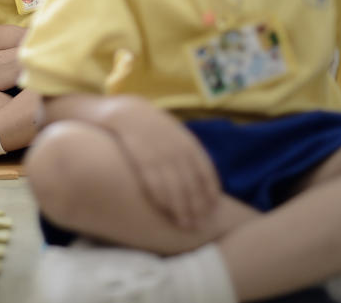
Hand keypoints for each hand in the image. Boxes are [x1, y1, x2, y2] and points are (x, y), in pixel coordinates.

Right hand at [104, 96, 219, 228]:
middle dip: (196, 208)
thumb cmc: (154, 127)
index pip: (206, 174)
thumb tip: (204, 178)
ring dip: (181, 210)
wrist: (128, 113)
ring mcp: (161, 157)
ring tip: (183, 225)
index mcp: (190, 145)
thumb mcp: (177, 134)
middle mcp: (178, 152)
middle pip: (192, 186)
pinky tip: (166, 211)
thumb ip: (190, 154)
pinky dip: (163, 201)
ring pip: (175, 190)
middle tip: (197, 226)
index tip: (212, 211)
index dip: (210, 195)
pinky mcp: (143, 161)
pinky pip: (156, 186)